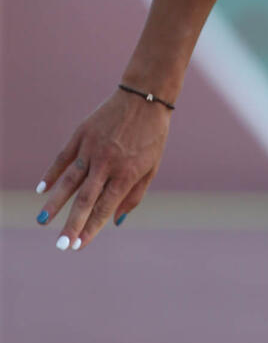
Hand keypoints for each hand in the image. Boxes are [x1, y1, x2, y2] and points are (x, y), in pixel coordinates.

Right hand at [36, 88, 170, 249]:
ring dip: (55, 202)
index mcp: (127, 172)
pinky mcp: (82, 134)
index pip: (105, 207)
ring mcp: (92, 148)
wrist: (145, 97)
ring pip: (69, 180)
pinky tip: (41, 189)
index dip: (92, 228)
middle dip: (72, 224)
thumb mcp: (152, 165)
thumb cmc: (152, 134)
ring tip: (43, 221)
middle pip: (85, 199)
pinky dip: (51, 173)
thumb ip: (135, 194)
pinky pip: (63, 157)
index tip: (79, 245)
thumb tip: (116, 222)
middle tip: (61, 245)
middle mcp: (108, 162)